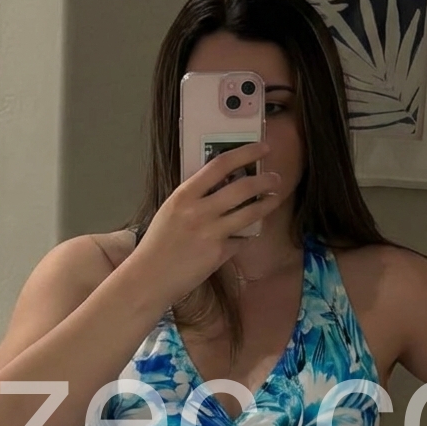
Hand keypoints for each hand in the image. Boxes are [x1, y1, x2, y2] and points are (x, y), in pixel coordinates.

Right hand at [131, 141, 284, 299]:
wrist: (150, 277)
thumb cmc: (158, 243)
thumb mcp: (171, 210)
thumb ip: (194, 197)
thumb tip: (222, 185)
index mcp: (184, 195)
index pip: (220, 165)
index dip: (246, 153)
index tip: (263, 148)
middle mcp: (199, 211)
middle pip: (242, 187)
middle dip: (265, 180)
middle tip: (276, 178)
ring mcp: (211, 233)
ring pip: (249, 213)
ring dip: (267, 204)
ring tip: (275, 198)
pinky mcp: (219, 253)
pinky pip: (240, 240)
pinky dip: (245, 236)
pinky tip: (246, 235)